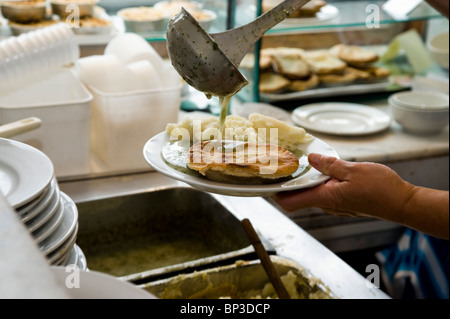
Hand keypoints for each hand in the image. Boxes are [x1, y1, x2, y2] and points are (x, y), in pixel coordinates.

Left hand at [274, 154, 448, 239]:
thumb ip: (329, 165)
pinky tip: (316, 168)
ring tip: (293, 164)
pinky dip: (314, 181)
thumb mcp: (353, 171)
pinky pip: (321, 192)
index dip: (273, 195)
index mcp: (324, 198)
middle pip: (296, 198)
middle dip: (284, 184)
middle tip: (275, 166)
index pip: (290, 202)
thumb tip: (310, 158)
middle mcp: (326, 204)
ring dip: (299, 182)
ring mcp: (334, 204)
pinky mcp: (341, 201)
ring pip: (309, 194)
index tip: (262, 184)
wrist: (401, 203)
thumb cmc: (380, 189)